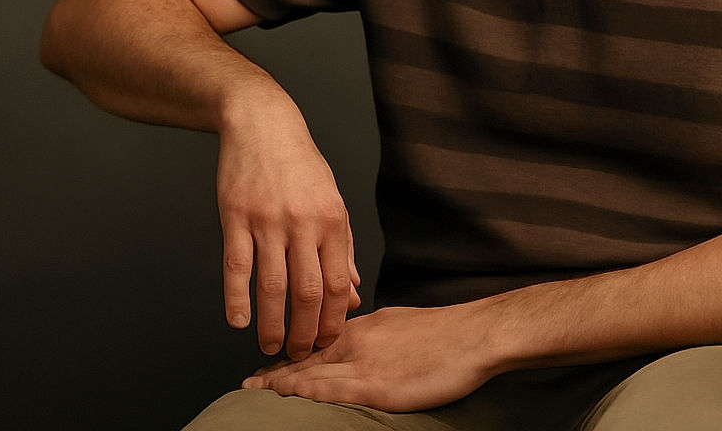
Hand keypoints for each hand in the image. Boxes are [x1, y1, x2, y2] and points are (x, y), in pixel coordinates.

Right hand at [217, 96, 360, 359]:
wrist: (264, 124)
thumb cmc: (301, 165)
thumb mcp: (332, 200)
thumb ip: (342, 247)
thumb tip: (352, 292)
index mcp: (332, 219)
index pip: (337, 281)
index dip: (332, 318)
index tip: (327, 341)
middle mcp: (303, 222)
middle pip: (307, 291)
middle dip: (305, 331)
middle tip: (300, 356)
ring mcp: (268, 220)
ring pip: (272, 285)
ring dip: (272, 324)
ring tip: (271, 346)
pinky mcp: (236, 217)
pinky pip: (236, 266)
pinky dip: (236, 298)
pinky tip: (238, 320)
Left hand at [242, 305, 495, 411]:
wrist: (473, 335)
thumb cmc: (447, 333)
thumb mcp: (404, 324)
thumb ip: (379, 335)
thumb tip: (366, 345)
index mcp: (367, 326)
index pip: (321, 340)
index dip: (295, 353)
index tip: (274, 363)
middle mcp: (359, 340)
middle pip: (308, 357)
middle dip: (277, 371)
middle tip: (248, 380)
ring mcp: (365, 363)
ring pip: (312, 374)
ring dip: (281, 384)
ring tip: (255, 391)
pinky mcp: (376, 387)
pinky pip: (330, 391)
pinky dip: (304, 393)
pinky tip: (286, 398)